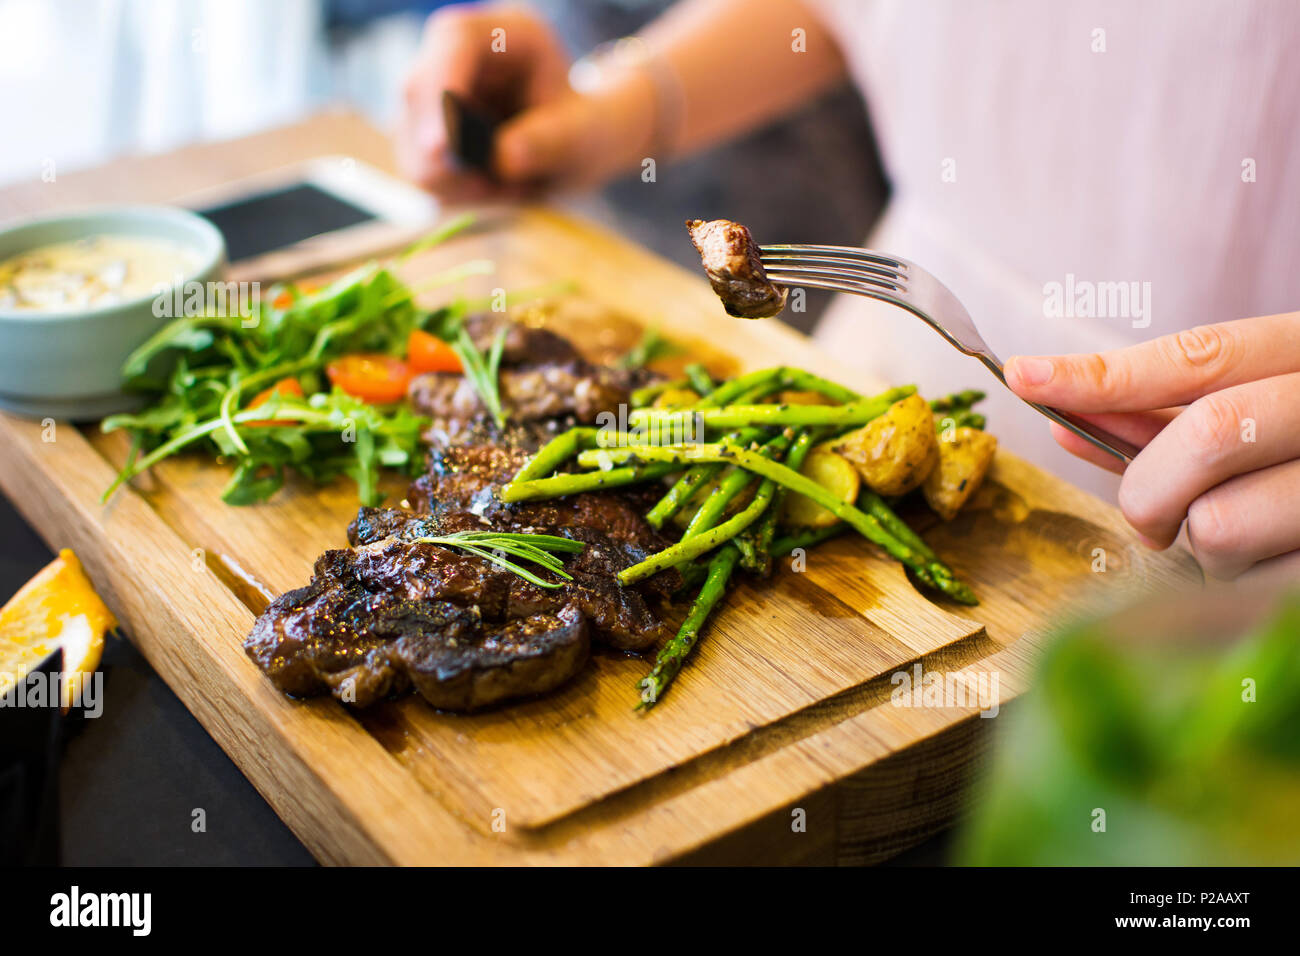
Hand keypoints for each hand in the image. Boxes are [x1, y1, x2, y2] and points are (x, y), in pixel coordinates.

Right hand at [397, 3, 652, 199]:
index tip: (443, 145)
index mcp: (505, 33)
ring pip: (412, 142)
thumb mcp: (584, 134)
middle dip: (451, 153)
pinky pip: (419, 172)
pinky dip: (457, 193)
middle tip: (504, 186)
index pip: (456, 39)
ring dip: (460, 183)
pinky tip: (493, 187)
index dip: (443, 87)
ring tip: (513, 184)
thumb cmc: (584, 129)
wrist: (574, 145)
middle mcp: (456, 54)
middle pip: (419, 91)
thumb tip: (502, 159)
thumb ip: (550, 142)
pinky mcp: (421, 132)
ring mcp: (432, 93)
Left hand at [1005, 312, 1299, 580]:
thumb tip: (1061, 416)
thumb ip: (1166, 415)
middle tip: (1154, 516)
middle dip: (1150, 488)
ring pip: (1223, 527)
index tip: (1023, 375)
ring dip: (1205, 550)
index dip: (1106, 372)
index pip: (1203, 355)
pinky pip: (1253, 589)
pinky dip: (1244, 586)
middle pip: (1208, 436)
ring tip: (1246, 540)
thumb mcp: (1258, 410)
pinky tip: (1275, 562)